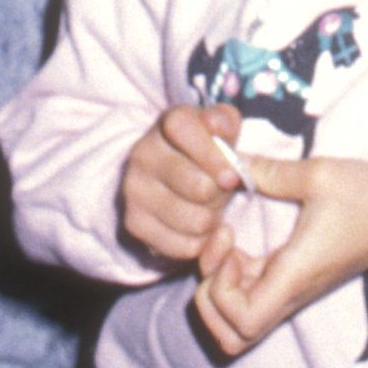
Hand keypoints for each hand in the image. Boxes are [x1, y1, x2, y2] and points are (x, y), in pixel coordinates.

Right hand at [122, 103, 243, 265]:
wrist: (169, 174)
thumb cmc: (204, 149)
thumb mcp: (221, 127)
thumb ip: (225, 121)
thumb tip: (216, 125)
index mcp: (168, 123)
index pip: (186, 133)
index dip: (214, 156)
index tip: (233, 175)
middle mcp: (143, 154)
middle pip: (199, 187)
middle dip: (221, 193)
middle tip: (223, 191)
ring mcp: (134, 190)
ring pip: (196, 221)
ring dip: (213, 218)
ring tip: (210, 206)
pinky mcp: (134, 223)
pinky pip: (183, 246)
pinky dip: (199, 241)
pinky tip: (197, 225)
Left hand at [193, 151, 367, 357]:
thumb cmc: (366, 196)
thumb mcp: (321, 173)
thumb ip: (270, 171)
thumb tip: (229, 163)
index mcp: (295, 276)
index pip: (242, 322)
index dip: (220, 292)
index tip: (229, 242)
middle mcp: (290, 295)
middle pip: (232, 337)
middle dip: (211, 299)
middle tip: (221, 248)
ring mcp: (290, 293)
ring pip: (238, 326)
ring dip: (220, 294)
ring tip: (227, 249)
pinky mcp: (292, 284)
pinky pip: (250, 303)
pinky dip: (232, 283)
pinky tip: (238, 246)